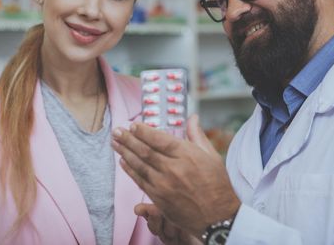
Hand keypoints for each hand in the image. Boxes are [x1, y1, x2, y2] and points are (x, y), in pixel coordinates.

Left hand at [112, 115, 240, 236]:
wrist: (218, 217)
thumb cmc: (217, 185)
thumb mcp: (211, 156)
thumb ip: (197, 135)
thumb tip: (192, 117)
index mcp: (187, 155)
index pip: (159, 139)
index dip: (143, 131)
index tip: (133, 125)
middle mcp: (173, 169)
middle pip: (145, 151)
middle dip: (128, 139)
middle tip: (117, 131)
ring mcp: (164, 185)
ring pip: (139, 165)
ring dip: (125, 152)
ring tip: (115, 143)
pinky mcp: (159, 198)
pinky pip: (140, 181)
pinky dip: (130, 170)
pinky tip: (123, 161)